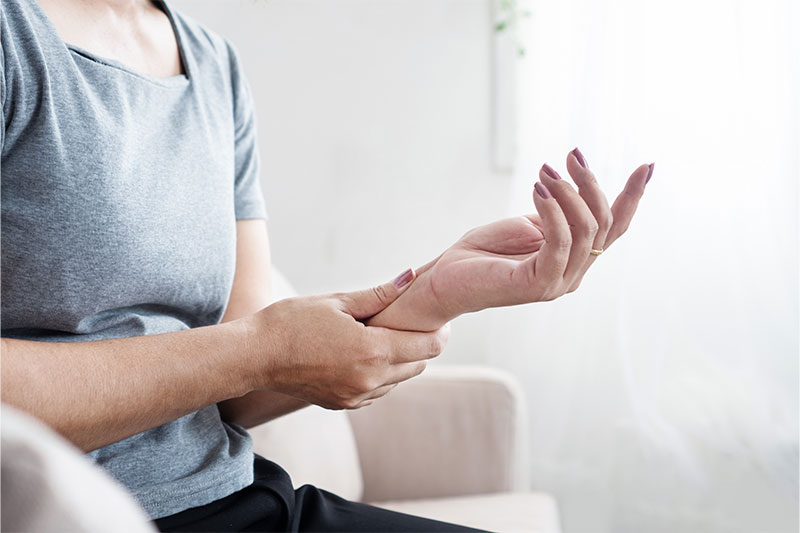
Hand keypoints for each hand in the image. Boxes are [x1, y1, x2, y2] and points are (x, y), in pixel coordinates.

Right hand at [243, 270, 448, 409]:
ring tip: (383, 335)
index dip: (438, 331)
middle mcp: (370, 380)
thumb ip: (380, 294)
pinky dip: (380, 373)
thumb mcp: (337, 301)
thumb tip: (411, 277)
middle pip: (418, 365)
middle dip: (420, 343)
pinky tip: (364, 353)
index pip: (427, 347)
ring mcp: (357, 396)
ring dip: (400, 359)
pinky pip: (378, 390)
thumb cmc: (292, 322)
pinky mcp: (344, 404)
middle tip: (411, 321)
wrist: (256, 356)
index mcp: (372, 351)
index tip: (438, 318)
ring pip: (399, 379)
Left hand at [369, 148, 652, 330]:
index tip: (647, 165)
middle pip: (604, 224)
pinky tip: (539, 190)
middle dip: (590, 184)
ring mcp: (557, 283)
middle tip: (570, 156)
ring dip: (569, 194)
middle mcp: (573, 274)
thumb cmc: (482, 253)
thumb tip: (575, 195)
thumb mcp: (527, 224)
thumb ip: (556, 216)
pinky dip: (553, 212)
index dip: (632, 197)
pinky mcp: (536, 285)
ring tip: (546, 171)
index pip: (614, 228)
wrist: (445, 280)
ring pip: (586, 232)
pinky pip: (559, 244)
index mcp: (574, 259)